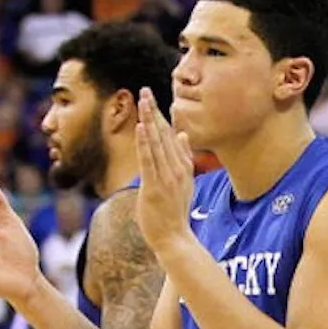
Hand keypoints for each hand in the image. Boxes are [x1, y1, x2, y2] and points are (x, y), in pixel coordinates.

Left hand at [135, 87, 195, 260]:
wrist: (175, 238)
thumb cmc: (175, 213)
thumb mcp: (184, 183)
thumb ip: (184, 158)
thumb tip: (183, 135)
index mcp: (183, 167)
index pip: (170, 136)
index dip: (160, 116)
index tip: (151, 98)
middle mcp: (177, 169)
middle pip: (164, 135)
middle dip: (153, 112)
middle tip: (145, 90)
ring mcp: (167, 178)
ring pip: (157, 144)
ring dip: (150, 121)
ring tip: (143, 101)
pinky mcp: (156, 187)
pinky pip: (150, 161)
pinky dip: (146, 144)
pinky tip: (142, 128)